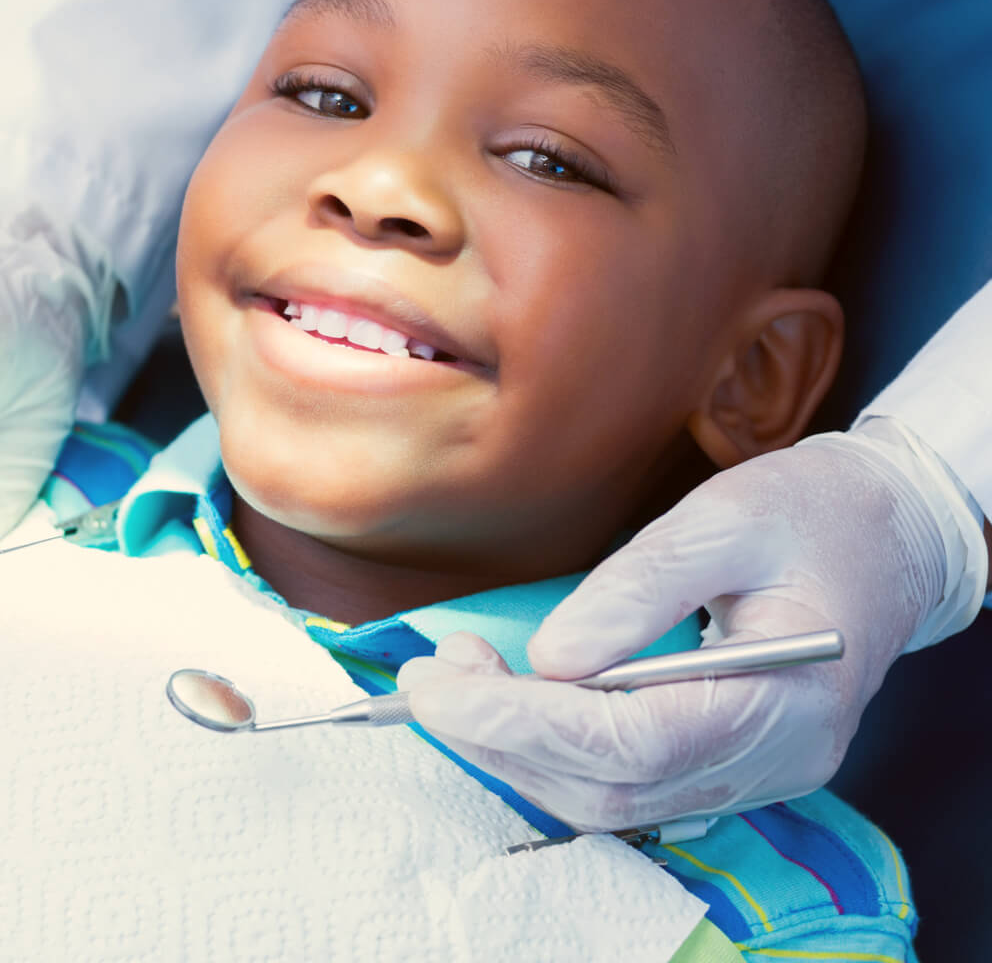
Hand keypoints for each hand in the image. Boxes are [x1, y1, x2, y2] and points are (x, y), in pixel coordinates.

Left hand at [399, 421, 986, 829]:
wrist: (886, 536)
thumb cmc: (812, 515)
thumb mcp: (725, 520)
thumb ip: (638, 590)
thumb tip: (549, 656)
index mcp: (783, 702)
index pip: (629, 746)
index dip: (522, 721)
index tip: (439, 682)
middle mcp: (771, 761)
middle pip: (610, 789)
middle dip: (501, 739)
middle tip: (430, 675)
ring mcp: (752, 772)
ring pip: (610, 802)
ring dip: (517, 750)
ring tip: (457, 680)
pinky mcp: (727, 760)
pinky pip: (627, 784)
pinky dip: (552, 753)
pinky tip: (509, 705)